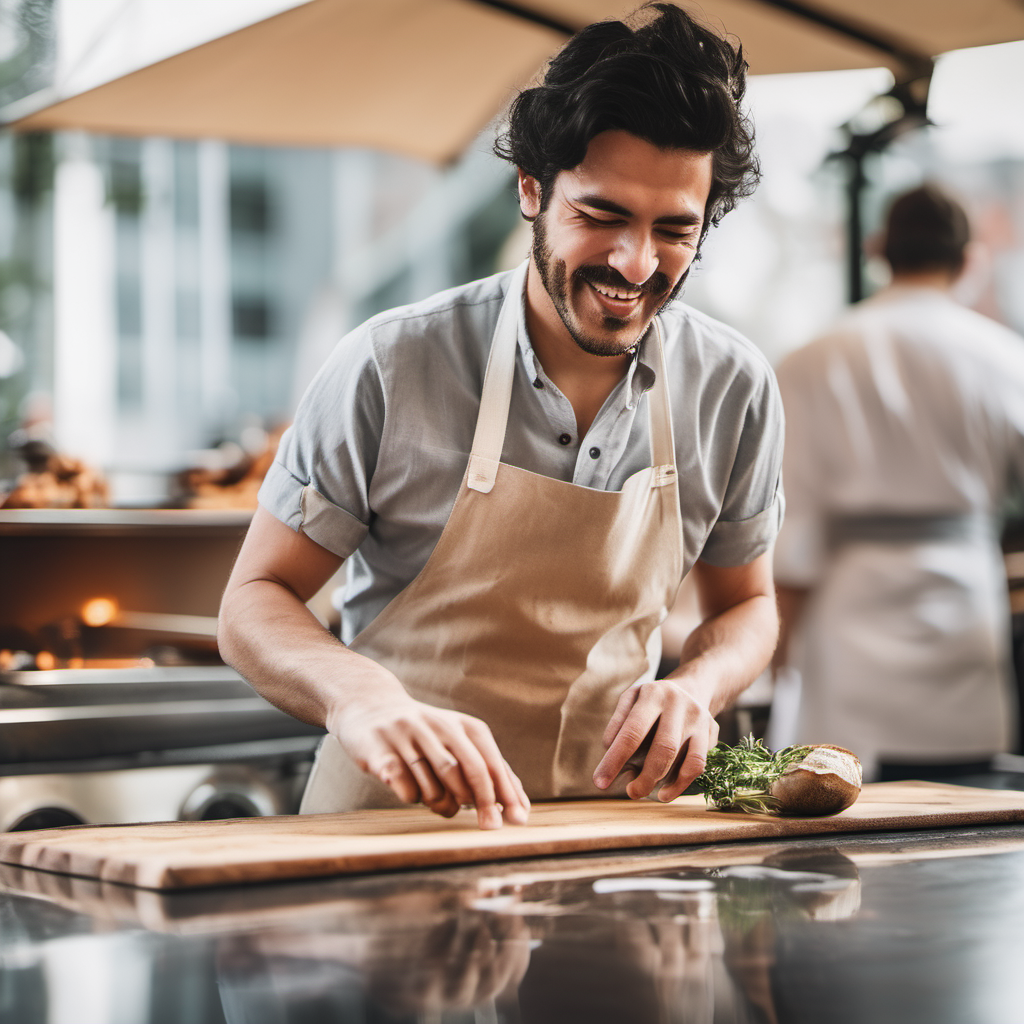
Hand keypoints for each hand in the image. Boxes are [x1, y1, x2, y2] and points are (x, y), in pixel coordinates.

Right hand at [331, 690, 530, 829]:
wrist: (370, 705)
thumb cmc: (425, 734)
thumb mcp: (458, 741)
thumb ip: (485, 770)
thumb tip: (519, 808)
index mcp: (463, 725)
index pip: (491, 762)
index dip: (506, 793)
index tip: (518, 821)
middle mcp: (438, 726)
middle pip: (469, 770)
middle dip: (484, 803)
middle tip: (490, 827)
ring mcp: (408, 737)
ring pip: (437, 785)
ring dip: (443, 804)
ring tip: (440, 802)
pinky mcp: (381, 752)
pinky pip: (405, 789)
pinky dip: (413, 797)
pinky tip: (410, 789)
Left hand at [591, 675, 718, 801]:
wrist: (691, 688)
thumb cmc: (650, 701)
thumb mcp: (630, 700)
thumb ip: (618, 724)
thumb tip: (609, 751)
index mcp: (653, 694)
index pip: (632, 731)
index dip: (615, 759)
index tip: (600, 782)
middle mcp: (679, 704)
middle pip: (664, 748)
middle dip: (645, 777)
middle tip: (630, 793)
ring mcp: (699, 719)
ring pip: (687, 759)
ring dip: (664, 783)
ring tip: (643, 792)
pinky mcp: (711, 732)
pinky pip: (699, 765)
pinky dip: (681, 784)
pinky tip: (665, 793)